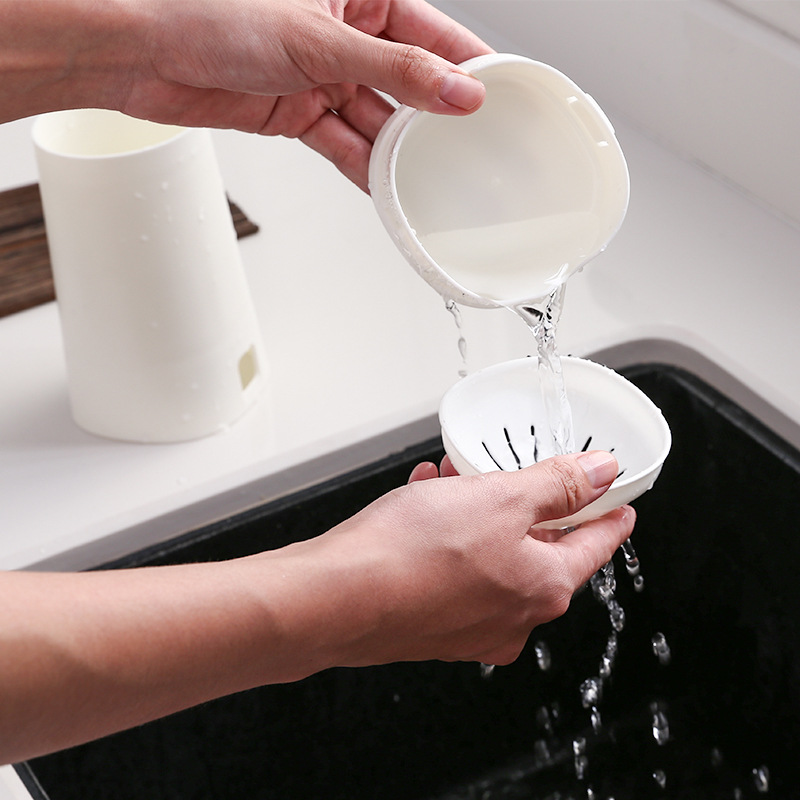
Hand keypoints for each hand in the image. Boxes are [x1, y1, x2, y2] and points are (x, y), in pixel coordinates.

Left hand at [123, 0, 492, 188]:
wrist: (143, 54)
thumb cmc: (209, 11)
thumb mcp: (319, 40)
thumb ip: (394, 71)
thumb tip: (455, 91)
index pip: (429, 31)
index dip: (465, 65)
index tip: (498, 94)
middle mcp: (342, 34)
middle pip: (405, 83)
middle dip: (429, 120)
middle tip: (463, 149)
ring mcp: (320, 76)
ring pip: (374, 121)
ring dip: (394, 152)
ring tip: (424, 178)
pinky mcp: (297, 112)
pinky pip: (342, 145)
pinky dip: (360, 167)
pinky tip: (384, 186)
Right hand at [314, 451, 634, 667]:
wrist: (336, 597)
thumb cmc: (412, 554)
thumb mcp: (500, 498)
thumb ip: (557, 486)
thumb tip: (601, 474)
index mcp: (542, 589)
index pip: (594, 548)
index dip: (610, 519)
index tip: (621, 508)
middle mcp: (511, 618)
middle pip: (538, 551)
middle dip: (526, 505)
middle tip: (519, 475)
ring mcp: (469, 627)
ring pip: (490, 556)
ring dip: (478, 513)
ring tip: (453, 479)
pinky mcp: (431, 625)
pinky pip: (454, 570)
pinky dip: (447, 535)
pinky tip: (424, 503)